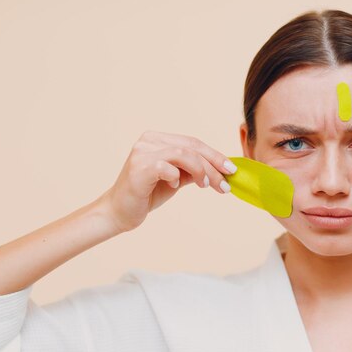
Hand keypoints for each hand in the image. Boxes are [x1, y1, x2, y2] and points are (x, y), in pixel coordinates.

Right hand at [98, 130, 235, 232]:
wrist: (119, 212)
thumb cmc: (147, 193)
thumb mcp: (176, 178)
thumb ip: (193, 170)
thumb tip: (221, 169)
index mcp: (158, 138)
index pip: (193, 142)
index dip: (215, 155)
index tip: (231, 170)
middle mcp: (149, 140)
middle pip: (192, 147)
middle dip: (214, 165)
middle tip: (226, 183)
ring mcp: (142, 152)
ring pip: (184, 155)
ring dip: (202, 171)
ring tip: (207, 186)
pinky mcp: (139, 167)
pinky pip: (168, 168)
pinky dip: (177, 177)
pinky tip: (174, 186)